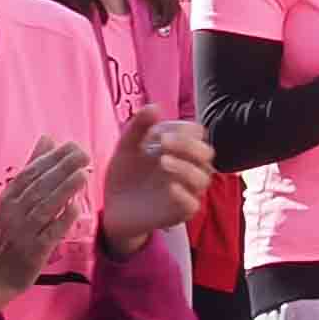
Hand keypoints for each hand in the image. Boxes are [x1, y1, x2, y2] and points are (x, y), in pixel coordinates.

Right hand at [0, 137, 87, 310]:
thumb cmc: (7, 234)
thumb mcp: (14, 198)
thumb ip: (32, 168)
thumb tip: (47, 138)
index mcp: (9, 197)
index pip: (30, 172)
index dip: (50, 158)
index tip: (70, 145)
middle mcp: (15, 212)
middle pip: (39, 187)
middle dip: (60, 168)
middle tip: (81, 154)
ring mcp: (23, 231)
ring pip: (44, 207)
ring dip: (63, 190)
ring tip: (82, 174)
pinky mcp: (33, 251)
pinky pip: (48, 233)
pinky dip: (61, 220)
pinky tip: (75, 208)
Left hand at [94, 110, 209, 254]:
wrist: (113, 208)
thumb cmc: (125, 175)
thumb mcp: (127, 147)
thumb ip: (139, 127)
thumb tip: (155, 106)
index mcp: (179, 150)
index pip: (197, 134)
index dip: (185, 130)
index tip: (162, 131)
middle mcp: (188, 169)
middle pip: (206, 153)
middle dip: (187, 145)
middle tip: (164, 141)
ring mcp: (186, 191)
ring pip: (202, 178)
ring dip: (186, 167)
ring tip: (163, 161)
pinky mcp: (180, 212)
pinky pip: (192, 204)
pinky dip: (183, 194)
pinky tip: (169, 187)